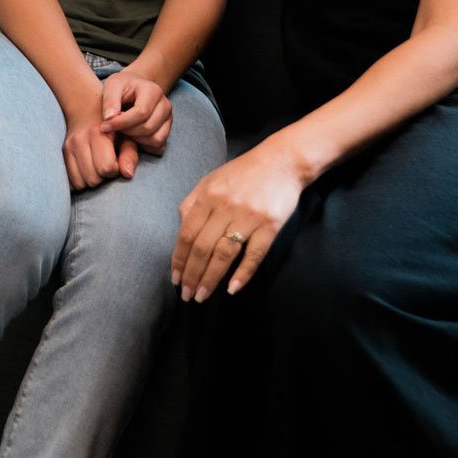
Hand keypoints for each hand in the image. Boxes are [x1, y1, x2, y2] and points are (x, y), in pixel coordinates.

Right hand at [63, 89, 127, 189]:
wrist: (86, 108)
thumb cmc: (113, 126)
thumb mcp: (127, 135)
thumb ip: (130, 155)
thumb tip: (127, 174)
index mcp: (98, 134)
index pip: (106, 168)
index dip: (115, 169)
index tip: (116, 161)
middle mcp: (80, 140)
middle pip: (93, 179)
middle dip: (103, 177)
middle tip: (107, 164)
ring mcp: (69, 146)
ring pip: (80, 183)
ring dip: (91, 179)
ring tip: (97, 166)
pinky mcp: (63, 152)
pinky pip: (71, 180)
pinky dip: (81, 180)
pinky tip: (88, 169)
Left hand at [100, 71, 172, 159]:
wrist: (134, 89)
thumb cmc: (122, 87)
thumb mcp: (112, 85)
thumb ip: (110, 99)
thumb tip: (109, 117)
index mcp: (153, 91)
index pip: (141, 112)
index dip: (121, 122)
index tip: (105, 125)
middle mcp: (165, 105)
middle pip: (148, 128)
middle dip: (127, 131)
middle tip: (112, 127)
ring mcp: (168, 120)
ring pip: (155, 139)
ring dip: (135, 139)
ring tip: (123, 129)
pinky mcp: (167, 131)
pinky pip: (158, 146)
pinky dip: (144, 146)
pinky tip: (132, 136)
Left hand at [171, 137, 305, 302]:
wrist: (282, 161)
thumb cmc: (243, 172)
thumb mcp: (212, 180)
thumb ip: (193, 202)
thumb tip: (180, 229)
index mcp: (207, 195)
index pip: (187, 233)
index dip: (179, 259)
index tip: (174, 279)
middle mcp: (225, 206)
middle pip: (202, 247)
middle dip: (191, 275)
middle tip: (186, 295)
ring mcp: (248, 216)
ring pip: (224, 254)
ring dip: (211, 278)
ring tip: (202, 296)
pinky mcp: (270, 225)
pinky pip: (254, 254)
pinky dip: (243, 273)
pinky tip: (232, 289)